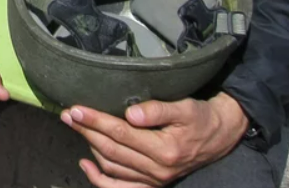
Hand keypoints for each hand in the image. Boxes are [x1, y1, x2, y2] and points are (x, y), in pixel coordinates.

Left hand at [61, 93, 249, 186]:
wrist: (220, 136)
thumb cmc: (200, 118)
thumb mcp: (185, 108)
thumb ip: (157, 110)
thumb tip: (130, 113)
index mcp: (165, 150)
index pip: (120, 133)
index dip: (95, 121)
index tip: (76, 109)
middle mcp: (158, 170)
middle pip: (111, 150)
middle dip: (86, 131)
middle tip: (68, 115)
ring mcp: (155, 180)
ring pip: (112, 167)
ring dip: (90, 147)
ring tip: (76, 127)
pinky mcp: (153, 184)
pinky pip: (122, 187)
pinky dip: (101, 180)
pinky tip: (86, 165)